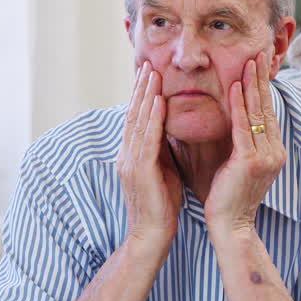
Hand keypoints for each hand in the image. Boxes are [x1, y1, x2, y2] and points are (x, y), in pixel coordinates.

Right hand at [118, 61, 182, 254]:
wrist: (152, 236)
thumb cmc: (162, 206)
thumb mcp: (164, 171)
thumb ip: (163, 150)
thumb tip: (172, 130)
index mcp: (134, 155)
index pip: (138, 119)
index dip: (142, 96)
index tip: (150, 74)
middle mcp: (128, 155)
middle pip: (134, 114)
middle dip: (140, 88)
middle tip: (147, 63)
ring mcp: (130, 162)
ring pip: (137, 122)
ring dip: (145, 96)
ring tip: (152, 73)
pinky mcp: (139, 172)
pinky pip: (146, 140)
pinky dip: (152, 119)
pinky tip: (158, 102)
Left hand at [204, 55, 285, 237]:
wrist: (229, 227)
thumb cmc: (227, 198)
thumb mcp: (236, 164)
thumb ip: (237, 141)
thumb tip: (229, 117)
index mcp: (273, 152)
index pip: (268, 113)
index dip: (263, 88)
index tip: (258, 65)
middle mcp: (275, 151)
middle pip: (267, 107)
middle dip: (263, 79)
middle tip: (260, 52)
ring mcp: (266, 156)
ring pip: (258, 113)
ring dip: (253, 84)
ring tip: (250, 60)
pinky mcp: (252, 161)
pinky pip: (245, 127)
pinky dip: (240, 105)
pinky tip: (236, 86)